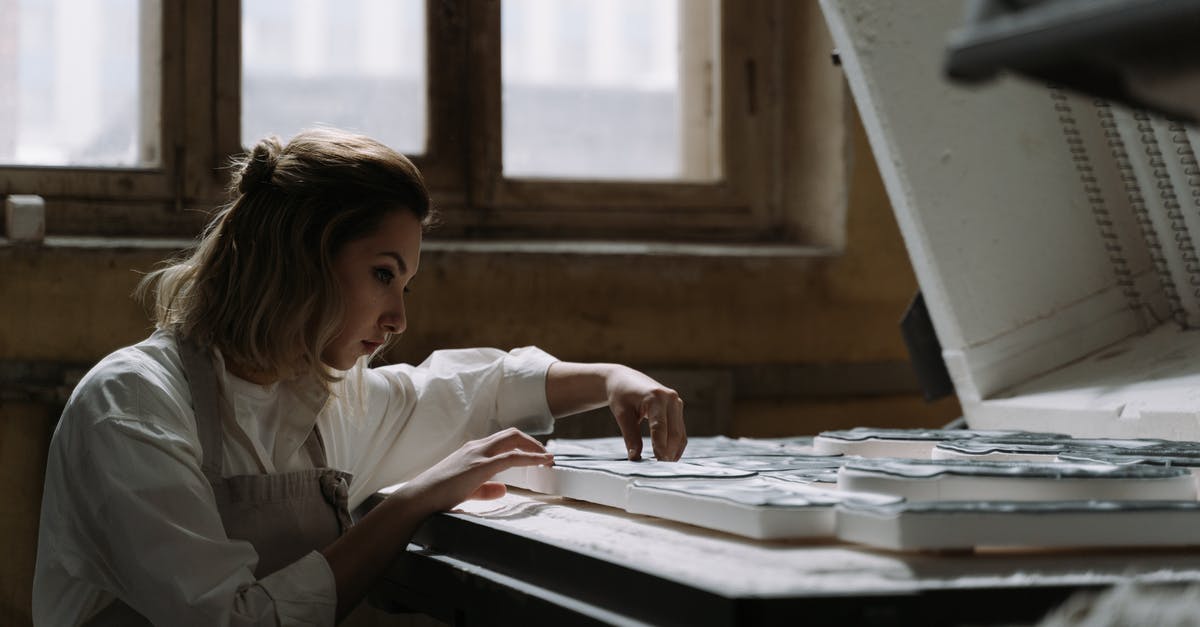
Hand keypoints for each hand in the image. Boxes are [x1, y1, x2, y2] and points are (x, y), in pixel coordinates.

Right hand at [394, 427, 552, 514]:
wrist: (419, 498)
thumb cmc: (438, 496)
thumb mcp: (467, 490)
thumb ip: (485, 489)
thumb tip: (503, 489)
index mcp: (472, 451)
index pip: (501, 440)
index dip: (521, 444)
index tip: (536, 454)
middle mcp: (476, 447)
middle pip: (510, 434)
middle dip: (531, 442)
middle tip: (546, 454)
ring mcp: (477, 454)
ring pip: (512, 440)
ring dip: (533, 447)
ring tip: (548, 458)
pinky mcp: (480, 466)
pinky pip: (511, 457)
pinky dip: (530, 457)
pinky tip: (542, 462)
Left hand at [606, 367, 686, 460]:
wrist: (624, 379)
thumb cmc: (621, 395)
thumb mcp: (622, 414)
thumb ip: (630, 435)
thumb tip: (635, 457)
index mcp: (656, 397)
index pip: (660, 427)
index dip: (659, 446)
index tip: (656, 463)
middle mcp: (670, 399)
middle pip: (674, 432)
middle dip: (668, 452)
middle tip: (659, 469)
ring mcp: (676, 403)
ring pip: (680, 434)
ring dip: (673, 451)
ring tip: (663, 466)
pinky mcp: (677, 409)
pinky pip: (680, 431)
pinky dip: (675, 445)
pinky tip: (668, 457)